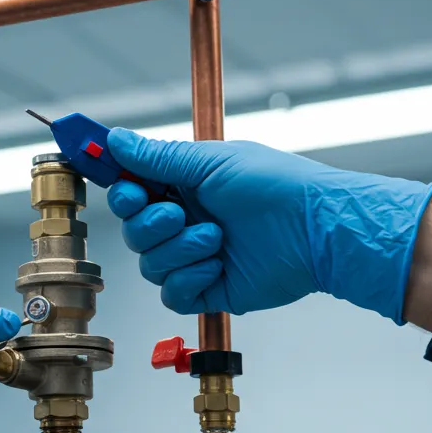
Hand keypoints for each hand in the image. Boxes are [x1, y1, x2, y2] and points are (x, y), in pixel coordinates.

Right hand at [105, 128, 431, 322]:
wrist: (316, 230)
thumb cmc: (276, 186)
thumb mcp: (213, 162)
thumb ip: (158, 157)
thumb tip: (115, 138)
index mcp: (184, 185)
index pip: (132, 188)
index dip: (120, 189)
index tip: (118, 183)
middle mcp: (186, 220)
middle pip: (133, 231)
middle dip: (150, 224)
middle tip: (178, 213)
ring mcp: (196, 256)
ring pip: (150, 264)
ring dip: (177, 251)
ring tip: (215, 239)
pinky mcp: (209, 288)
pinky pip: (172, 293)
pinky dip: (189, 279)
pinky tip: (217, 266)